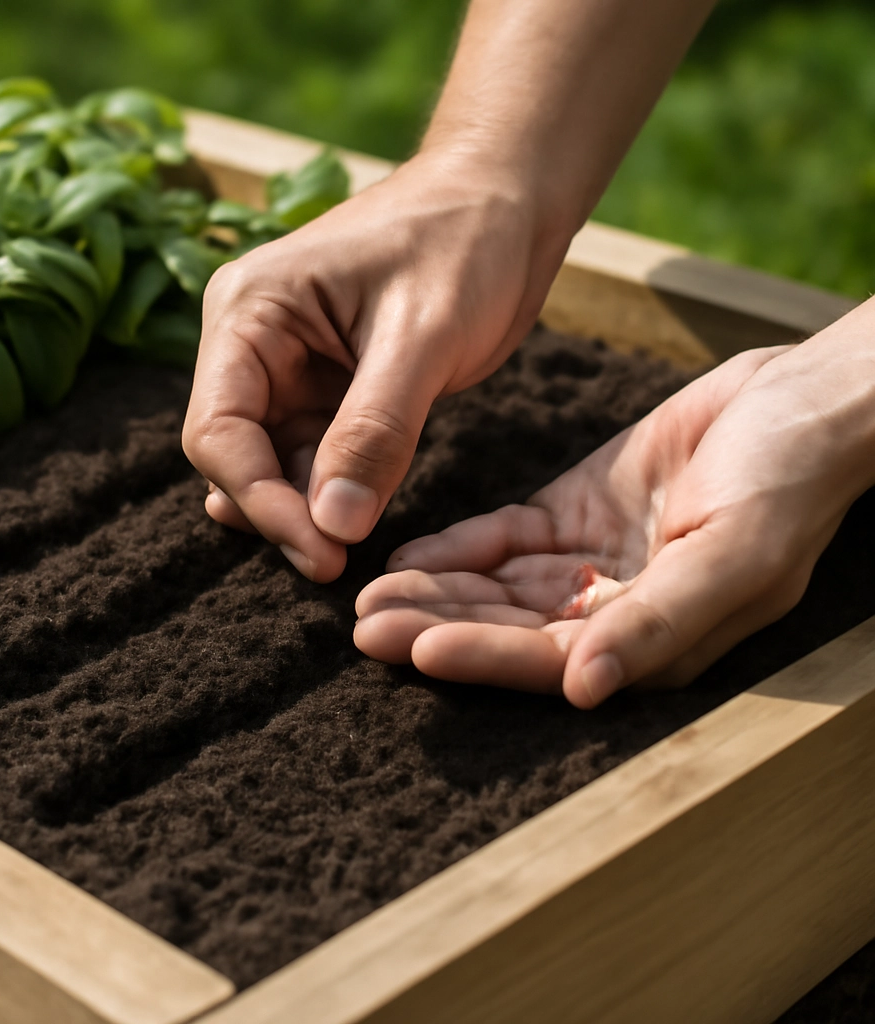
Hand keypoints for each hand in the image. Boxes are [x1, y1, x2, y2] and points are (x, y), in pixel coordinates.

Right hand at [182, 151, 571, 581]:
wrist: (507, 201)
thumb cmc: (465, 240)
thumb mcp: (424, 335)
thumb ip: (375, 431)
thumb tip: (333, 526)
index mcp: (249, 310)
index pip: (219, 428)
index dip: (261, 500)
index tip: (321, 553)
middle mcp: (252, 341)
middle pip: (236, 453)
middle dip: (280, 511)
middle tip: (336, 564)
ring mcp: (288, 368)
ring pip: (274, 464)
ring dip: (305, 510)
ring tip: (346, 550)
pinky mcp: (328, 391)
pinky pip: (315, 457)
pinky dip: (332, 493)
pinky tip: (355, 518)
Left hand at [355, 325, 874, 707]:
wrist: (797, 398)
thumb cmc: (786, 482)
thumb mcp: (734, 555)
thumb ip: (661, 623)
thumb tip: (586, 689)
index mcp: (650, 638)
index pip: (550, 661)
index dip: (483, 657)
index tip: (416, 650)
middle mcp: (611, 610)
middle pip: (509, 629)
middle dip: (438, 629)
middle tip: (365, 627)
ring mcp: (588, 560)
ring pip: (497, 586)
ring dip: (436, 591)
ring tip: (369, 596)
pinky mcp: (572, 511)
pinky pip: (504, 536)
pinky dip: (459, 545)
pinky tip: (408, 555)